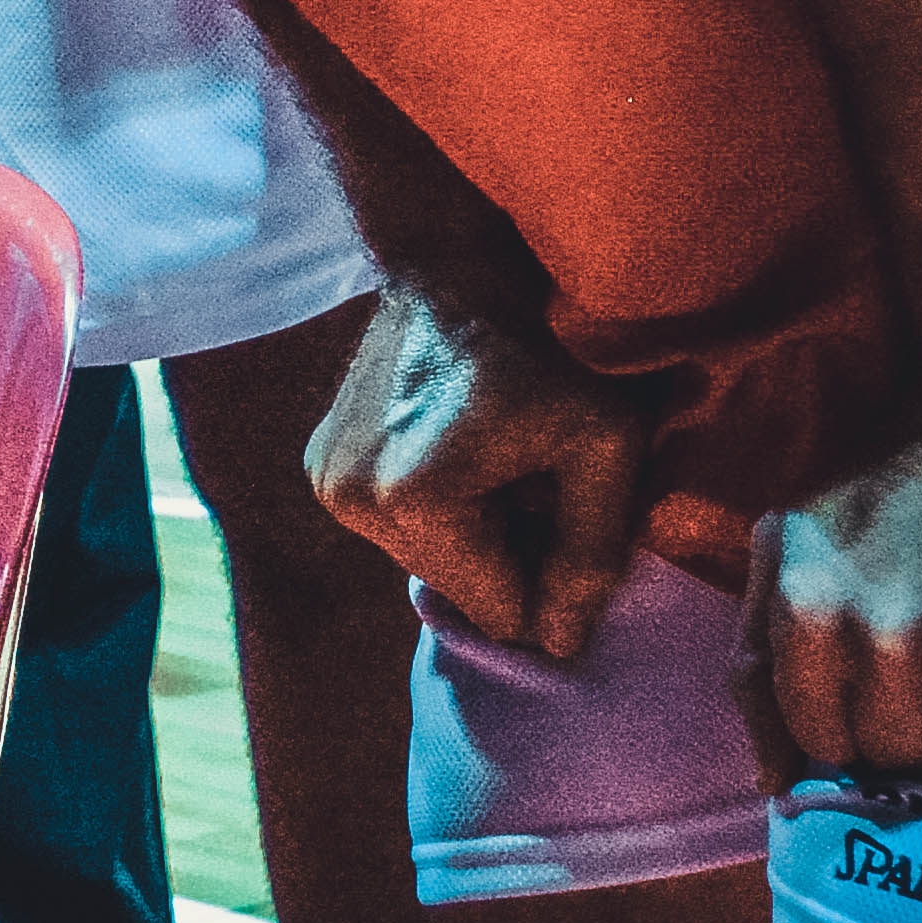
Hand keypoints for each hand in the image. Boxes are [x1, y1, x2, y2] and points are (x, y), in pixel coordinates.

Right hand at [306, 288, 657, 664]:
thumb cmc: (545, 353)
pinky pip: (393, 528)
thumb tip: (561, 648)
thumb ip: (591, 552)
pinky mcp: (319, 470)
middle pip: (458, 589)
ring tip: (496, 465)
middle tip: (534, 484)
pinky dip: (433, 510)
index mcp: (420, 503)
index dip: (548, 577)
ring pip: (426, 561)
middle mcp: (354, 504)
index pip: (500, 612)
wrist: (453, 274)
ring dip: (469, 534)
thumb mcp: (602, 446)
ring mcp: (327, 487)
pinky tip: (456, 455)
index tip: (564, 513)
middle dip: (506, 555)